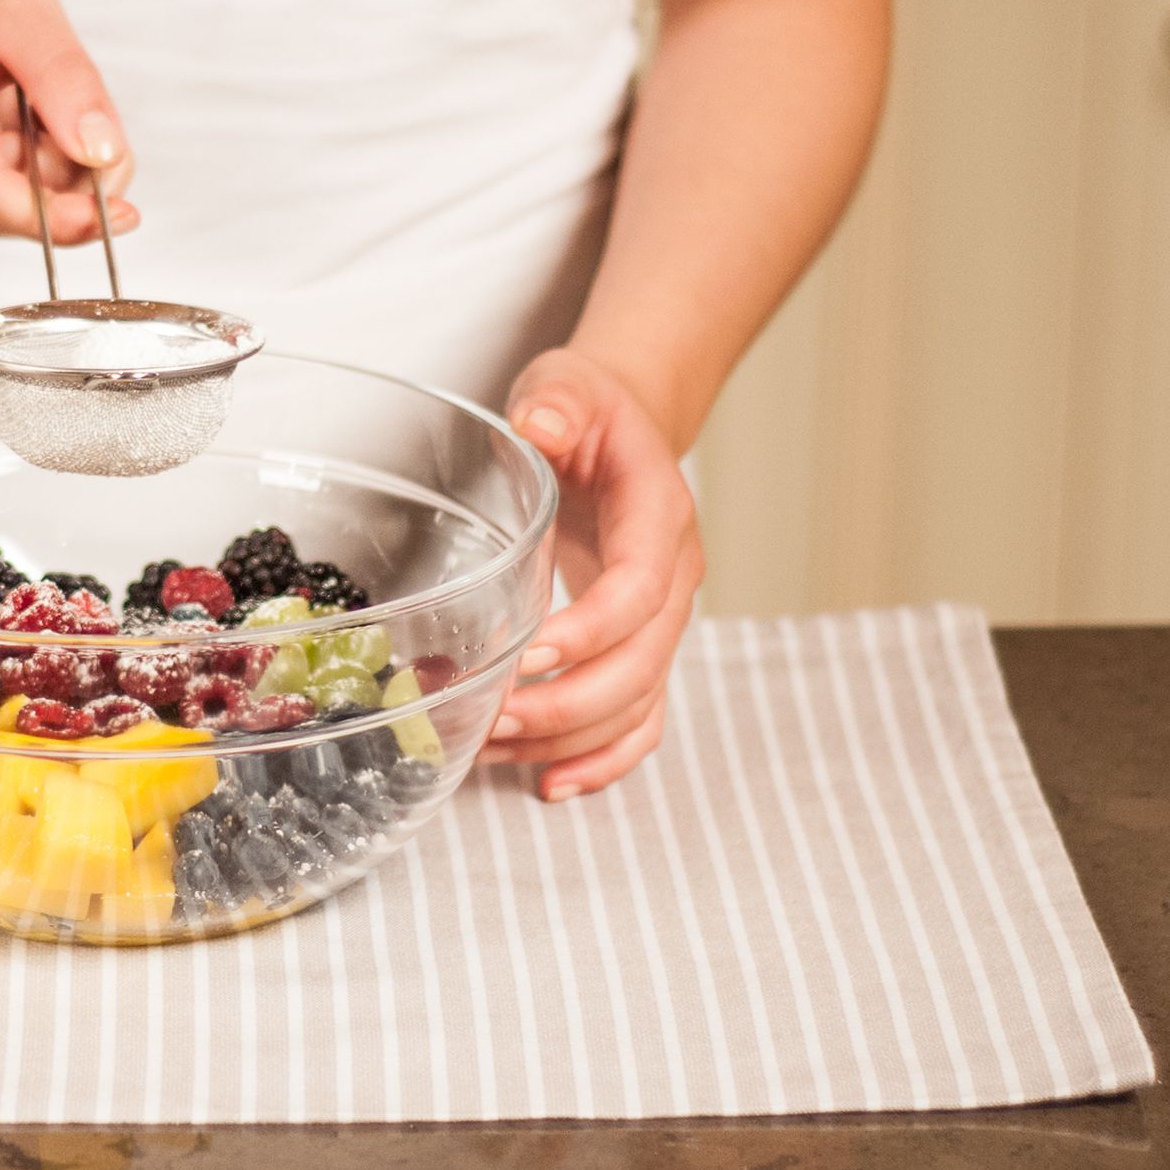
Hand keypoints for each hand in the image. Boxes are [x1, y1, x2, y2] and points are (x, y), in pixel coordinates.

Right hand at [0, 0, 136, 241]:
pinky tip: (12, 115)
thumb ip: (63, 78)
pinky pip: (15, 202)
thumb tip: (102, 154)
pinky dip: (36, 162)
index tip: (124, 214)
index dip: (63, 216)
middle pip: (19, 205)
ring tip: (19, 91)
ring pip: (25, 208)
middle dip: (68, 162)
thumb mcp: (17, 7)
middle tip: (59, 87)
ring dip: (52, 158)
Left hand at [488, 346, 704, 799]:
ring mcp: (663, 620)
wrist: (622, 428)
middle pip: (642, 664)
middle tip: (494, 717)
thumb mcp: (568, 385)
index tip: (531, 655)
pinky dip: (601, 759)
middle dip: (569, 703)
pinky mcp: (641, 647)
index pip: (641, 589)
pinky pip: (640, 719)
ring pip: (638, 703)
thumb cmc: (588, 411)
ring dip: (570, 739)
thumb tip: (541, 424)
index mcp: (660, 517)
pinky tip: (549, 783)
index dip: (593, 629)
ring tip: (495, 749)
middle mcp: (675, 578)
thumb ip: (557, 402)